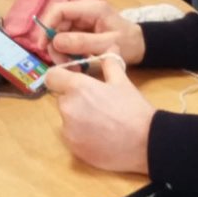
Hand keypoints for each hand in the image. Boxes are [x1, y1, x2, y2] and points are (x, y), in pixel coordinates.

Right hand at [43, 0, 145, 64]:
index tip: (43, 46)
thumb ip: (83, 42)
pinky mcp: (81, 29)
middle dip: (55, 44)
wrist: (140, 45)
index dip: (47, 25)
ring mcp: (81, 19)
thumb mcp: (107, 44)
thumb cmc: (128, 43)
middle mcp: (83, 10)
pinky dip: (67, 52)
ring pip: (59, 33)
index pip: (59, 9)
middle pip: (57, 23)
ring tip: (71, 66)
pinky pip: (66, 39)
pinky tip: (74, 63)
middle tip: (61, 63)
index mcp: (91, 8)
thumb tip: (56, 41)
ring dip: (60, 51)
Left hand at [44, 54, 152, 172]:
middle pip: (62, 98)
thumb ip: (109, 64)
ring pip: (67, 118)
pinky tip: (100, 136)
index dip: (61, 77)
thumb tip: (110, 48)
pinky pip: (71, 136)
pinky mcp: (73, 148)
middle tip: (97, 104)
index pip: (52, 77)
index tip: (73, 81)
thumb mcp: (123, 82)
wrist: (145, 143)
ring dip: (78, 118)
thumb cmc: (134, 109)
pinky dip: (81, 135)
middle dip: (74, 99)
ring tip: (101, 122)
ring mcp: (68, 130)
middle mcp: (67, 108)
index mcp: (78, 87)